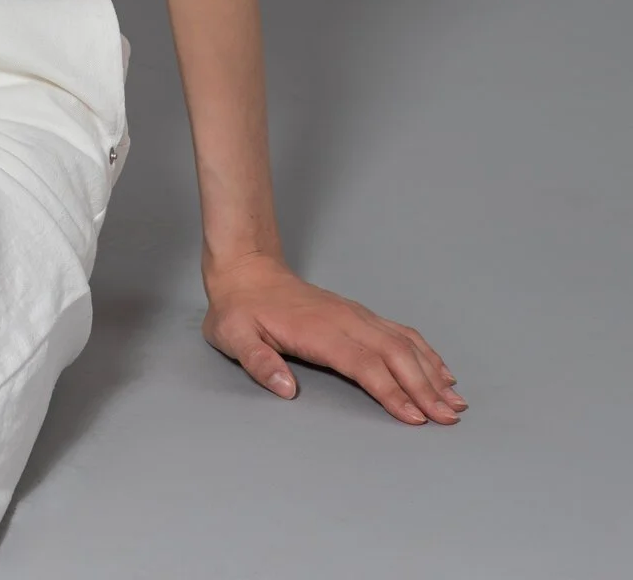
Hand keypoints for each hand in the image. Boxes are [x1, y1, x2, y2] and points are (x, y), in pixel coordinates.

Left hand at [201, 251, 467, 425]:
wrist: (245, 270)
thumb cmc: (238, 309)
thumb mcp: (232, 335)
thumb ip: (258, 361)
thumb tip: (285, 387)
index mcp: (318, 330)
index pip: (363, 364)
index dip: (391, 391)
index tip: (415, 417)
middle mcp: (344, 319)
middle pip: (394, 354)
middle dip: (424, 387)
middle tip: (449, 418)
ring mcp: (354, 314)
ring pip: (402, 342)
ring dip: (431, 371)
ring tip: (455, 400)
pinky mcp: (357, 313)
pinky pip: (398, 331)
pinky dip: (424, 351)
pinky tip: (439, 369)